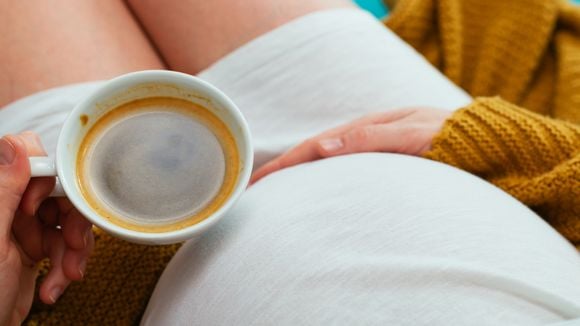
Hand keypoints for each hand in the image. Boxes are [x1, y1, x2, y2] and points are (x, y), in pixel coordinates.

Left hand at [0, 132, 93, 325]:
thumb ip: (3, 191)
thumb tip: (17, 145)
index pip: (32, 164)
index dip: (49, 184)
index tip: (42, 211)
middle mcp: (8, 207)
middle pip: (59, 194)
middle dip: (72, 225)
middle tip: (75, 247)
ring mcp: (23, 228)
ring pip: (68, 222)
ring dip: (73, 252)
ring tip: (65, 276)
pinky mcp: (36, 248)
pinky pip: (67, 245)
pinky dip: (67, 266)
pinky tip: (55, 284)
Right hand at [251, 108, 450, 183]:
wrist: (492, 147)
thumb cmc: (457, 139)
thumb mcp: (416, 134)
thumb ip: (374, 138)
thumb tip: (324, 147)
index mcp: (369, 127)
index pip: (315, 145)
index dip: (284, 163)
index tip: (257, 180)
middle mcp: (366, 139)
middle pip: (314, 154)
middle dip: (283, 170)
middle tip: (254, 190)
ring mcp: (374, 154)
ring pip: (327, 165)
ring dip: (299, 177)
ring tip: (275, 194)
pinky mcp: (385, 169)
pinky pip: (345, 175)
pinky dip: (322, 182)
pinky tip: (315, 195)